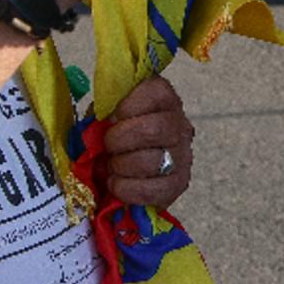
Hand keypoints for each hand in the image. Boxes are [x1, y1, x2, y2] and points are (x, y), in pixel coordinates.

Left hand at [101, 76, 194, 207]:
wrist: (125, 168)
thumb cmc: (115, 135)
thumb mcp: (109, 114)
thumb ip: (105, 109)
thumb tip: (100, 120)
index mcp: (163, 99)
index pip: (155, 93)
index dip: (127, 106)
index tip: (110, 117)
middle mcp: (179, 124)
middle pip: (155, 129)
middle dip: (120, 140)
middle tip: (107, 146)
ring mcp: (183, 155)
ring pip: (154, 161)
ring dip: (122, 166)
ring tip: (111, 166)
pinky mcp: (178, 184)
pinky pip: (155, 190)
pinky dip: (127, 189)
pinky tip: (116, 183)